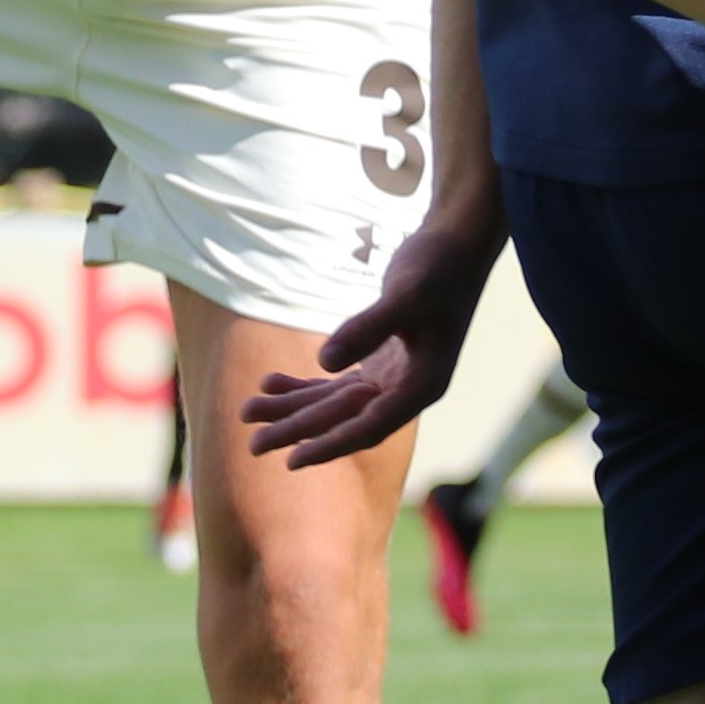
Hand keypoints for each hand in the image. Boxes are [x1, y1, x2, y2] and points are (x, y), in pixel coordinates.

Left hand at [242, 218, 498, 467]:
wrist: (457, 242)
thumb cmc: (438, 266)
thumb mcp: (406, 294)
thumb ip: (368, 328)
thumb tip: (324, 363)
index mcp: (422, 386)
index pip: (369, 427)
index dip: (330, 445)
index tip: (292, 461)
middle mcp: (407, 390)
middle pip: (345, 420)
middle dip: (298, 430)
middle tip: (253, 446)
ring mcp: (392, 376)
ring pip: (334, 402)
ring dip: (293, 408)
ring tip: (248, 412)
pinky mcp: (379, 359)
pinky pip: (335, 382)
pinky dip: (304, 384)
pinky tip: (270, 384)